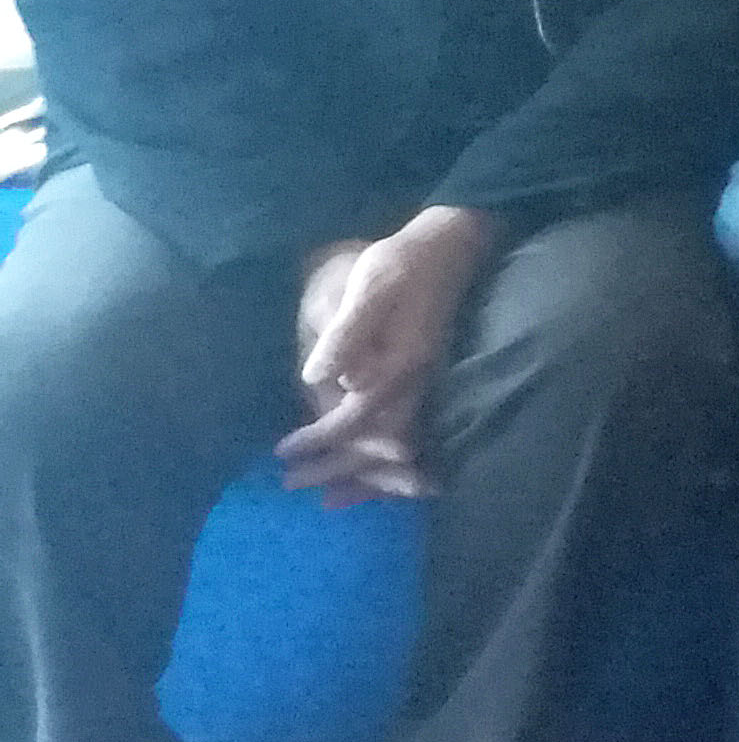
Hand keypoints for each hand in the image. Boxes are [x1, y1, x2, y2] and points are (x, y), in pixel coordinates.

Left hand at [277, 208, 493, 501]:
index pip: (355, 417)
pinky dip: (384, 455)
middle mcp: (417, 382)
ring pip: (395, 444)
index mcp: (399, 364)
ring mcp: (424, 382)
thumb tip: (319, 376)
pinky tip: (370, 464)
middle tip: (291, 483)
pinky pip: (405, 430)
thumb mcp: (371, 286)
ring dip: (362, 474)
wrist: (452, 244)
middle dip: (335, 468)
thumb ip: (348, 333)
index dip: (318, 439)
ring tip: (329, 497)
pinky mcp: (424, 377)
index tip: (283, 453)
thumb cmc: (403, 261)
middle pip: (376, 443)